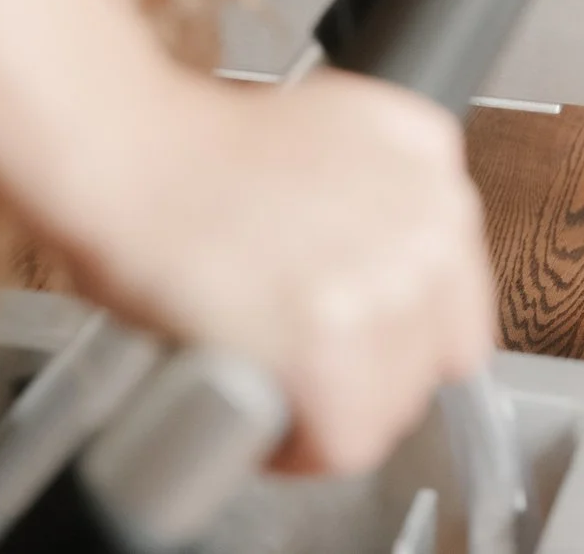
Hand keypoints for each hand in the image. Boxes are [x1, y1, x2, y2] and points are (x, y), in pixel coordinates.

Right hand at [85, 63, 493, 475]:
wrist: (127, 157)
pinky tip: (258, 405)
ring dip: (329, 411)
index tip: (352, 332)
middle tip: (293, 352)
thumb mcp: (327, 136)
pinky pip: (344, 442)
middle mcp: (427, 214)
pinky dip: (297, 448)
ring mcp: (386, 282)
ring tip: (268, 373)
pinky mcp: (332, 346)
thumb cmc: (195, 157)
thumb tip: (390, 273)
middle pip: (429, 355)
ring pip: (391, 407)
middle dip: (363, 369)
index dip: (396, 326)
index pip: (456, 289)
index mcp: (428, 152)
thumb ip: (379, 193)